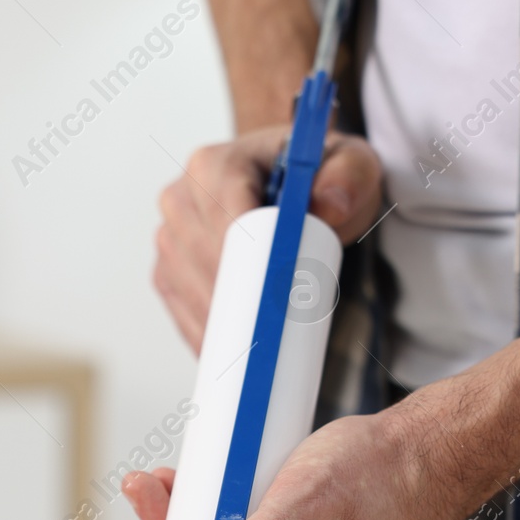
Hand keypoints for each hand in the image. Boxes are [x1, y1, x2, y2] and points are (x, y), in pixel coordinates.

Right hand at [152, 126, 383, 351]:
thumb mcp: (350, 167)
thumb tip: (329, 206)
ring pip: (186, 288)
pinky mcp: (168, 266)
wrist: (296, 188)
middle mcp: (181, 197)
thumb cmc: (318, 177)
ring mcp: (170, 234)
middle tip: (272, 335)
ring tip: (252, 351)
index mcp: (215, 164)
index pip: (224, 219)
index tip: (272, 297)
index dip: (245, 260)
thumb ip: (349, 177)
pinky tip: (226, 355)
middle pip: (201, 259)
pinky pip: (178, 306)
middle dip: (233, 299)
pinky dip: (201, 332)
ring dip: (215, 322)